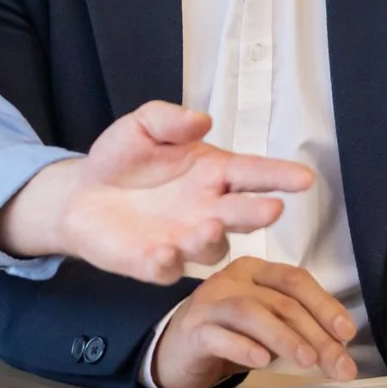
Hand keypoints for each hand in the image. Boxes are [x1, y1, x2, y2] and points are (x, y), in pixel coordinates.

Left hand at [0, 101, 313, 282]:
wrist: (81, 193)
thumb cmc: (121, 158)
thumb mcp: (142, 126)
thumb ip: (170, 119)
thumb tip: (203, 119)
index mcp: (213, 173)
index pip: (253, 173)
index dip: (279, 175)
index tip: (304, 177)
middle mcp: (208, 209)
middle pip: (241, 213)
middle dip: (257, 212)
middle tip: (272, 208)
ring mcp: (184, 239)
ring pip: (211, 246)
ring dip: (213, 237)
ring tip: (210, 224)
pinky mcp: (155, 263)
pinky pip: (168, 268)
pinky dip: (168, 262)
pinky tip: (162, 251)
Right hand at [151, 257, 357, 387]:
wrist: (175, 350)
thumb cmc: (226, 334)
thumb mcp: (265, 325)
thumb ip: (296, 328)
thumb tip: (338, 347)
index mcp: (254, 271)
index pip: (295, 280)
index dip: (324, 304)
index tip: (346, 331)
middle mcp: (232, 281)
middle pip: (280, 301)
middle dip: (316, 334)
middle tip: (338, 363)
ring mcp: (210, 304)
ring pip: (250, 312)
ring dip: (284, 337)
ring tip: (307, 360)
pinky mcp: (193, 331)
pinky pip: (218, 335)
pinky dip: (243, 347)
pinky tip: (261, 361)